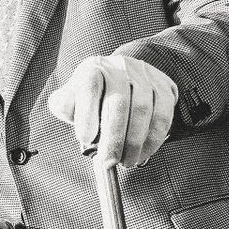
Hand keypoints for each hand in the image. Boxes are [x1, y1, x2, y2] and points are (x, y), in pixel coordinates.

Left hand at [46, 55, 177, 168]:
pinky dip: (153, 139)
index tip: (84, 139)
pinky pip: (163, 115)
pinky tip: (144, 153)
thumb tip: (65, 107)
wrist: (124, 79)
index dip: (87, 113)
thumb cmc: (94, 96)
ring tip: (126, 162)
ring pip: (143, 109)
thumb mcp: (73, 98)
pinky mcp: (165, 87)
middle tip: (108, 162)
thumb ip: (64, 104)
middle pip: (119, 102)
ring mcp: (145, 75)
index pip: (90, 86)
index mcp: (94, 68)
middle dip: (114, 137)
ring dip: (135, 142)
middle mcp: (120, 67)